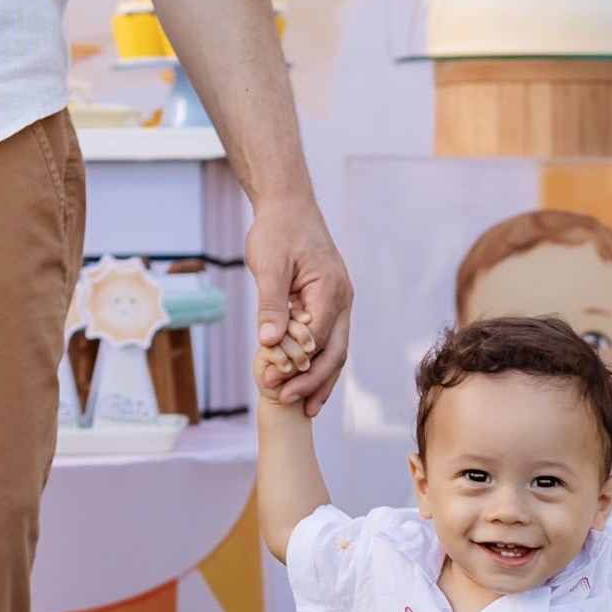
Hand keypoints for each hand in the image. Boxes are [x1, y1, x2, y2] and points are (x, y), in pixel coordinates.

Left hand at [248, 196, 350, 417]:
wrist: (288, 204)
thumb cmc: (277, 230)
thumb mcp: (269, 264)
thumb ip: (271, 304)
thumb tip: (269, 342)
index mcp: (331, 290)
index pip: (320, 338)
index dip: (298, 365)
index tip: (273, 382)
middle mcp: (343, 300)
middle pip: (335, 352)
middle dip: (314, 381)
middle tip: (290, 403)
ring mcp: (340, 303)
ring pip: (335, 350)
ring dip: (319, 379)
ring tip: (303, 406)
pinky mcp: (329, 305)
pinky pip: (328, 340)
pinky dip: (317, 363)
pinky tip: (304, 382)